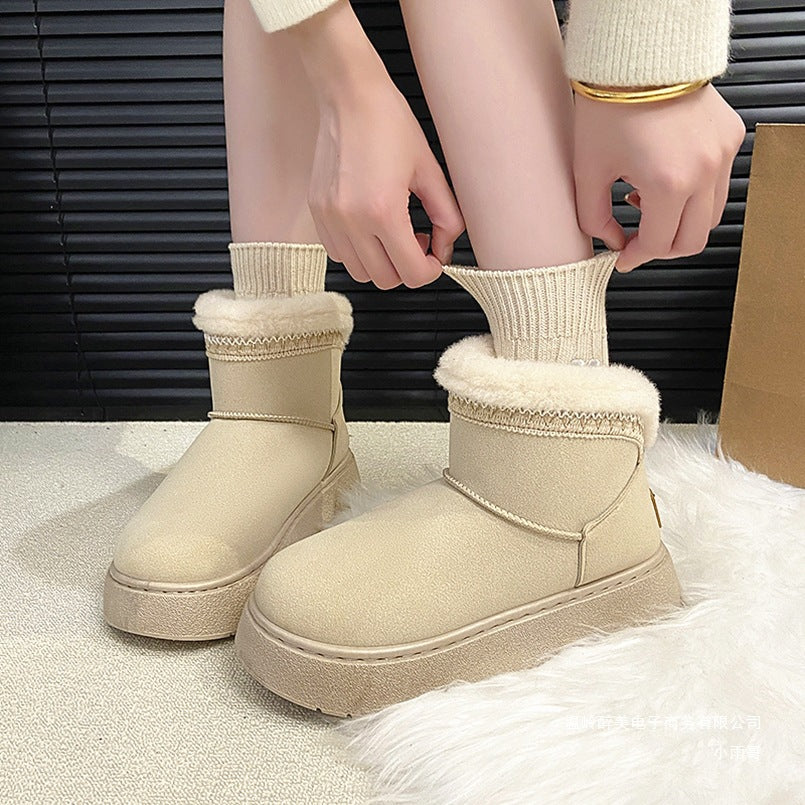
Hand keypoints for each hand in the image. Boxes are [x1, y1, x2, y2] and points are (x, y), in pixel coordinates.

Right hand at [287, 1, 464, 288]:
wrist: (348, 95)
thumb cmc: (390, 124)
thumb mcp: (431, 171)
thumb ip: (447, 217)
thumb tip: (445, 249)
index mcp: (384, 212)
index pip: (411, 274)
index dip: (430, 271)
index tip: (435, 256)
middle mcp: (352, 222)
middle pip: (386, 280)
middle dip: (407, 268)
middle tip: (417, 240)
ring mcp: (330, 220)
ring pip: (361, 273)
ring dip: (382, 263)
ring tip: (393, 233)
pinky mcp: (318, 214)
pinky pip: (340, 254)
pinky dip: (359, 252)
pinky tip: (370, 227)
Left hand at [572, 82, 745, 271]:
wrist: (637, 54)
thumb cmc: (609, 105)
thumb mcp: (587, 171)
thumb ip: (594, 219)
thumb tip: (612, 243)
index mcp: (669, 184)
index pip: (659, 245)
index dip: (636, 258)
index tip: (623, 258)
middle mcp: (704, 171)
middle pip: (693, 240)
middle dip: (662, 248)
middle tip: (638, 242)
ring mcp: (723, 153)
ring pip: (710, 216)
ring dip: (679, 223)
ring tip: (647, 205)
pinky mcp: (730, 137)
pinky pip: (719, 184)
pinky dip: (694, 195)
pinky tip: (664, 181)